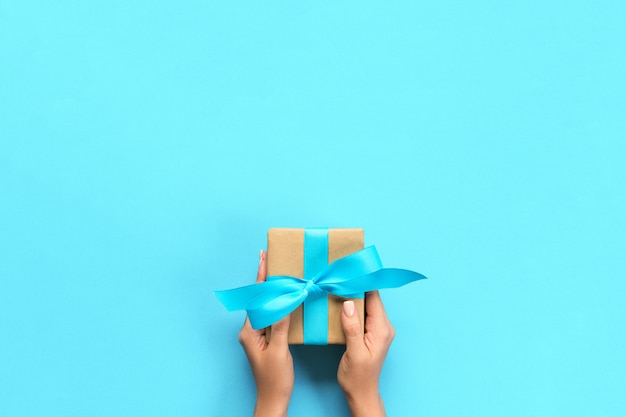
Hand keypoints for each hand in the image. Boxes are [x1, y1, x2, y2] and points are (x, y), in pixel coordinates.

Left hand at [238, 251, 293, 416]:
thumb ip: (281, 324)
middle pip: (259, 298)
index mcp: (249, 331)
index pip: (257, 298)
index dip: (261, 277)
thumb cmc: (275, 379)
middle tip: (271, 258)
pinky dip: (279, 304)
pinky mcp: (265, 339)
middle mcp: (250, 330)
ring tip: (279, 272)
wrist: (273, 399)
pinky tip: (286, 298)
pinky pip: (271, 316)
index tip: (263, 258)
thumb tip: (286, 300)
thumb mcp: (279, 350)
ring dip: (273, 290)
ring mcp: (257, 335)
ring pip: (266, 306)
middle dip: (266, 279)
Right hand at [338, 291, 394, 416]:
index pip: (374, 299)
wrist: (361, 393)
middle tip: (339, 279)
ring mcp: (378, 330)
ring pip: (367, 305)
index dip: (361, 285)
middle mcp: (384, 327)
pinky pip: (364, 314)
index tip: (346, 275)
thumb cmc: (357, 377)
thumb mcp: (353, 353)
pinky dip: (353, 308)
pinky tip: (341, 305)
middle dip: (356, 288)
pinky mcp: (371, 333)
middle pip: (371, 299)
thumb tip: (348, 303)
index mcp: (381, 330)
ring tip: (338, 288)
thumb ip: (352, 328)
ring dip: (354, 297)